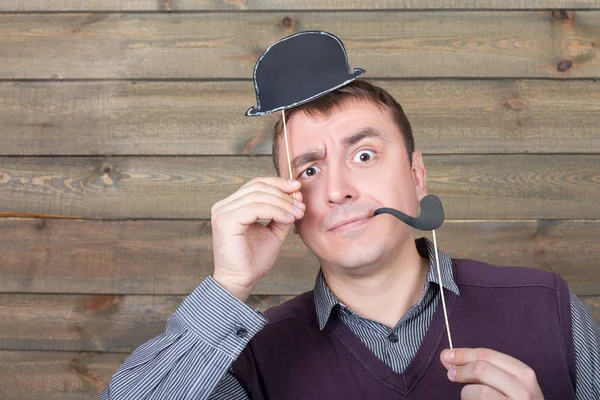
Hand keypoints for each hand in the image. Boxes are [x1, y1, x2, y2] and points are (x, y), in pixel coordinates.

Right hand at [210, 177, 304, 300]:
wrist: (240, 281)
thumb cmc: (253, 260)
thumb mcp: (273, 232)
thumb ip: (282, 213)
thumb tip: (296, 196)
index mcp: (232, 205)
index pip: (256, 184)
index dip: (278, 183)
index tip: (297, 187)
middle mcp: (224, 206)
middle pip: (257, 187)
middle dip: (283, 193)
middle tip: (300, 205)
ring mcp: (223, 212)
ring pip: (258, 196)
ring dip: (282, 203)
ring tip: (297, 214)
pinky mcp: (226, 221)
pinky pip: (255, 208)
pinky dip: (275, 211)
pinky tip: (288, 219)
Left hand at [441, 348, 543, 398]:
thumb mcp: (509, 382)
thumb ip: (483, 369)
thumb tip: (449, 358)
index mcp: (524, 374)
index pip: (488, 355)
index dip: (464, 353)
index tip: (448, 355)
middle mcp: (523, 390)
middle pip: (482, 369)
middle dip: (461, 370)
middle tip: (451, 374)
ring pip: (479, 391)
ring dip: (466, 393)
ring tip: (468, 397)